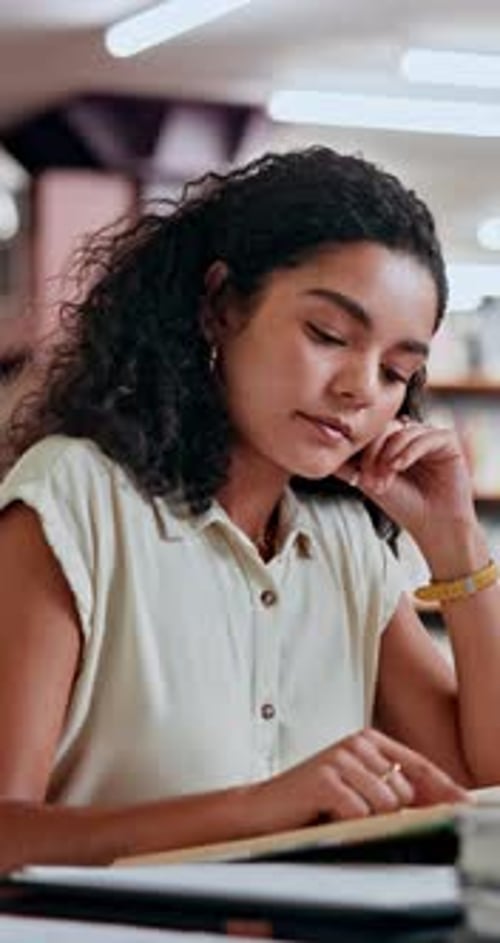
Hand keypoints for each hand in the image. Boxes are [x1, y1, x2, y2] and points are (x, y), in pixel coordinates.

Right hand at [251, 728, 466, 831]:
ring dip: (364, 818)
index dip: (443, 788)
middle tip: (354, 810)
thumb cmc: (313, 800)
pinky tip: (326, 813)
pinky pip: (359, 812)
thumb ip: (394, 789)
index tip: (463, 803)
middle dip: (386, 811)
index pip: (418, 766)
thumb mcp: (359, 789)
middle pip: (404, 792)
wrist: (265, 808)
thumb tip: (435, 801)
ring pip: (385, 804)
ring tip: (339, 812)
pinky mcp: (324, 778)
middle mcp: (357, 743)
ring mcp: (340, 758)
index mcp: (369, 741)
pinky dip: (346, 822)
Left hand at [334, 418, 478, 555]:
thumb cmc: (404, 505)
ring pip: (403, 431)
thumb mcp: (370, 483)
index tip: (357, 478)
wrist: (433, 526)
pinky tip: (399, 466)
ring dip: (389, 454)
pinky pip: (426, 436)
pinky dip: (409, 450)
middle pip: (386, 428)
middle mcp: (412, 435)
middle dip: (373, 453)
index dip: (362, 450)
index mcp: (395, 441)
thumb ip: (349, 467)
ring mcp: (430, 436)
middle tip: (370, 479)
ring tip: (385, 478)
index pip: (373, 431)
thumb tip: (319, 456)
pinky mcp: (447, 441)